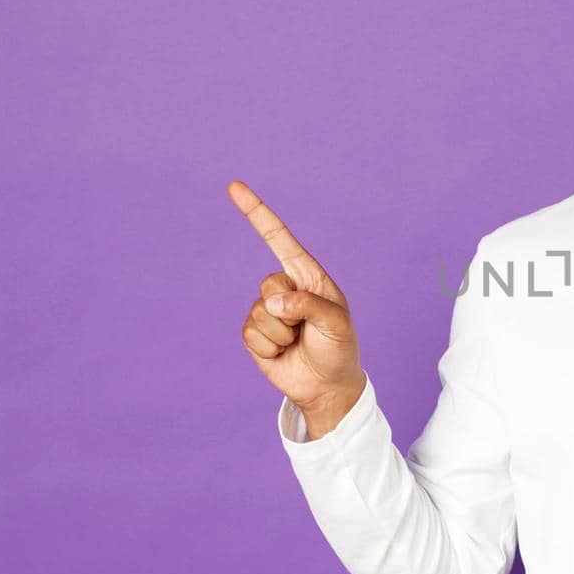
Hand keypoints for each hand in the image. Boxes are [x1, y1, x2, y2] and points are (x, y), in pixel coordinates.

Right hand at [229, 180, 363, 435]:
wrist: (326, 386)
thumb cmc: (338, 349)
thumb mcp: (335, 323)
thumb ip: (308, 306)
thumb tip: (272, 303)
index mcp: (309, 276)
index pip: (279, 240)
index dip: (257, 213)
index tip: (235, 187)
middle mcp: (286, 289)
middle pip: (268, 285)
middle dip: (288, 311)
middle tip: (307, 329)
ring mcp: (269, 311)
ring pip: (260, 313)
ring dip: (281, 334)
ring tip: (298, 343)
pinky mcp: (255, 333)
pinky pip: (250, 334)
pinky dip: (268, 348)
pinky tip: (283, 353)